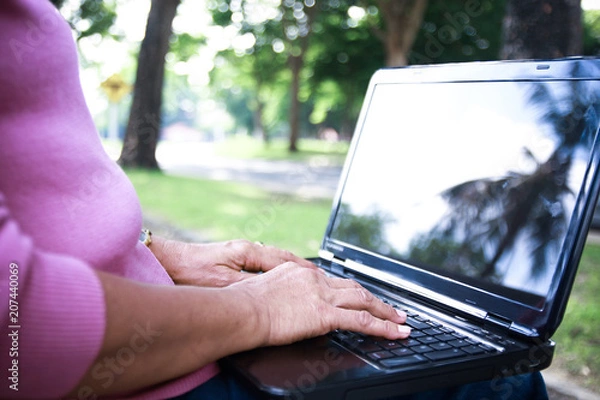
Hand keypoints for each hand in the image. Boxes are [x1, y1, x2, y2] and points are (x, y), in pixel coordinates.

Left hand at [151, 237, 317, 286]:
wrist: (166, 261)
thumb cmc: (190, 271)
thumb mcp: (221, 283)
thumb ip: (247, 286)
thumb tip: (269, 291)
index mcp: (247, 251)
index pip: (283, 260)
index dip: (302, 269)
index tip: (318, 277)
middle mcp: (247, 248)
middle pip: (282, 257)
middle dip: (302, 266)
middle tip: (321, 276)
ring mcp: (240, 252)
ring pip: (274, 259)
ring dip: (291, 267)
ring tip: (308, 276)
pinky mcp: (233, 258)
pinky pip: (263, 263)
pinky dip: (277, 269)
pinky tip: (280, 277)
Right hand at [229, 262, 411, 345]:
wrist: (241, 310)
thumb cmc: (244, 304)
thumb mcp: (263, 290)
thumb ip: (281, 293)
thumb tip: (286, 305)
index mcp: (300, 272)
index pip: (332, 280)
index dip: (349, 290)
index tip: (359, 296)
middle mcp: (314, 279)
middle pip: (353, 287)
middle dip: (375, 298)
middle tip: (392, 308)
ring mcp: (321, 295)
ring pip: (363, 300)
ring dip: (385, 311)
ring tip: (401, 321)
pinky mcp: (324, 313)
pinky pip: (362, 321)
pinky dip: (383, 327)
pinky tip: (395, 333)